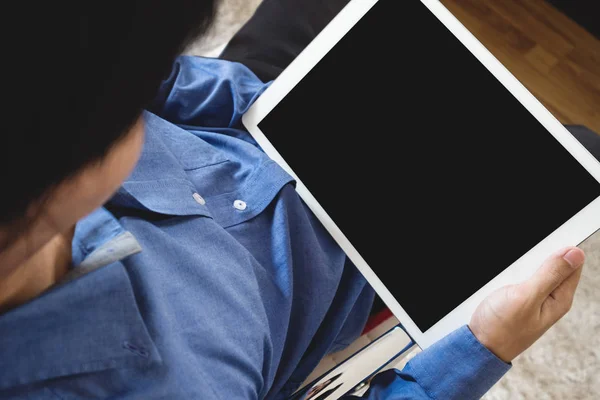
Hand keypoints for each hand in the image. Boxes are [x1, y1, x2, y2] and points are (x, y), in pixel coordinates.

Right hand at [469, 247, 584, 361]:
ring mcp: (536, 298)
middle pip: (556, 264)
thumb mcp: (527, 297)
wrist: (479, 345)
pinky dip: (518, 270)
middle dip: (543, 255)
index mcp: (560, 299)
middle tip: (527, 261)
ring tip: (517, 268)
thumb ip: (550, 274)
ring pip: (538, 268)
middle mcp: (552, 298)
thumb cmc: (501, 328)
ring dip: (528, 263)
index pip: (573, 264)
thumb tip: (575, 254)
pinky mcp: (521, 298)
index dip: (562, 250)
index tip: (546, 243)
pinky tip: (511, 273)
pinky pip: (525, 276)